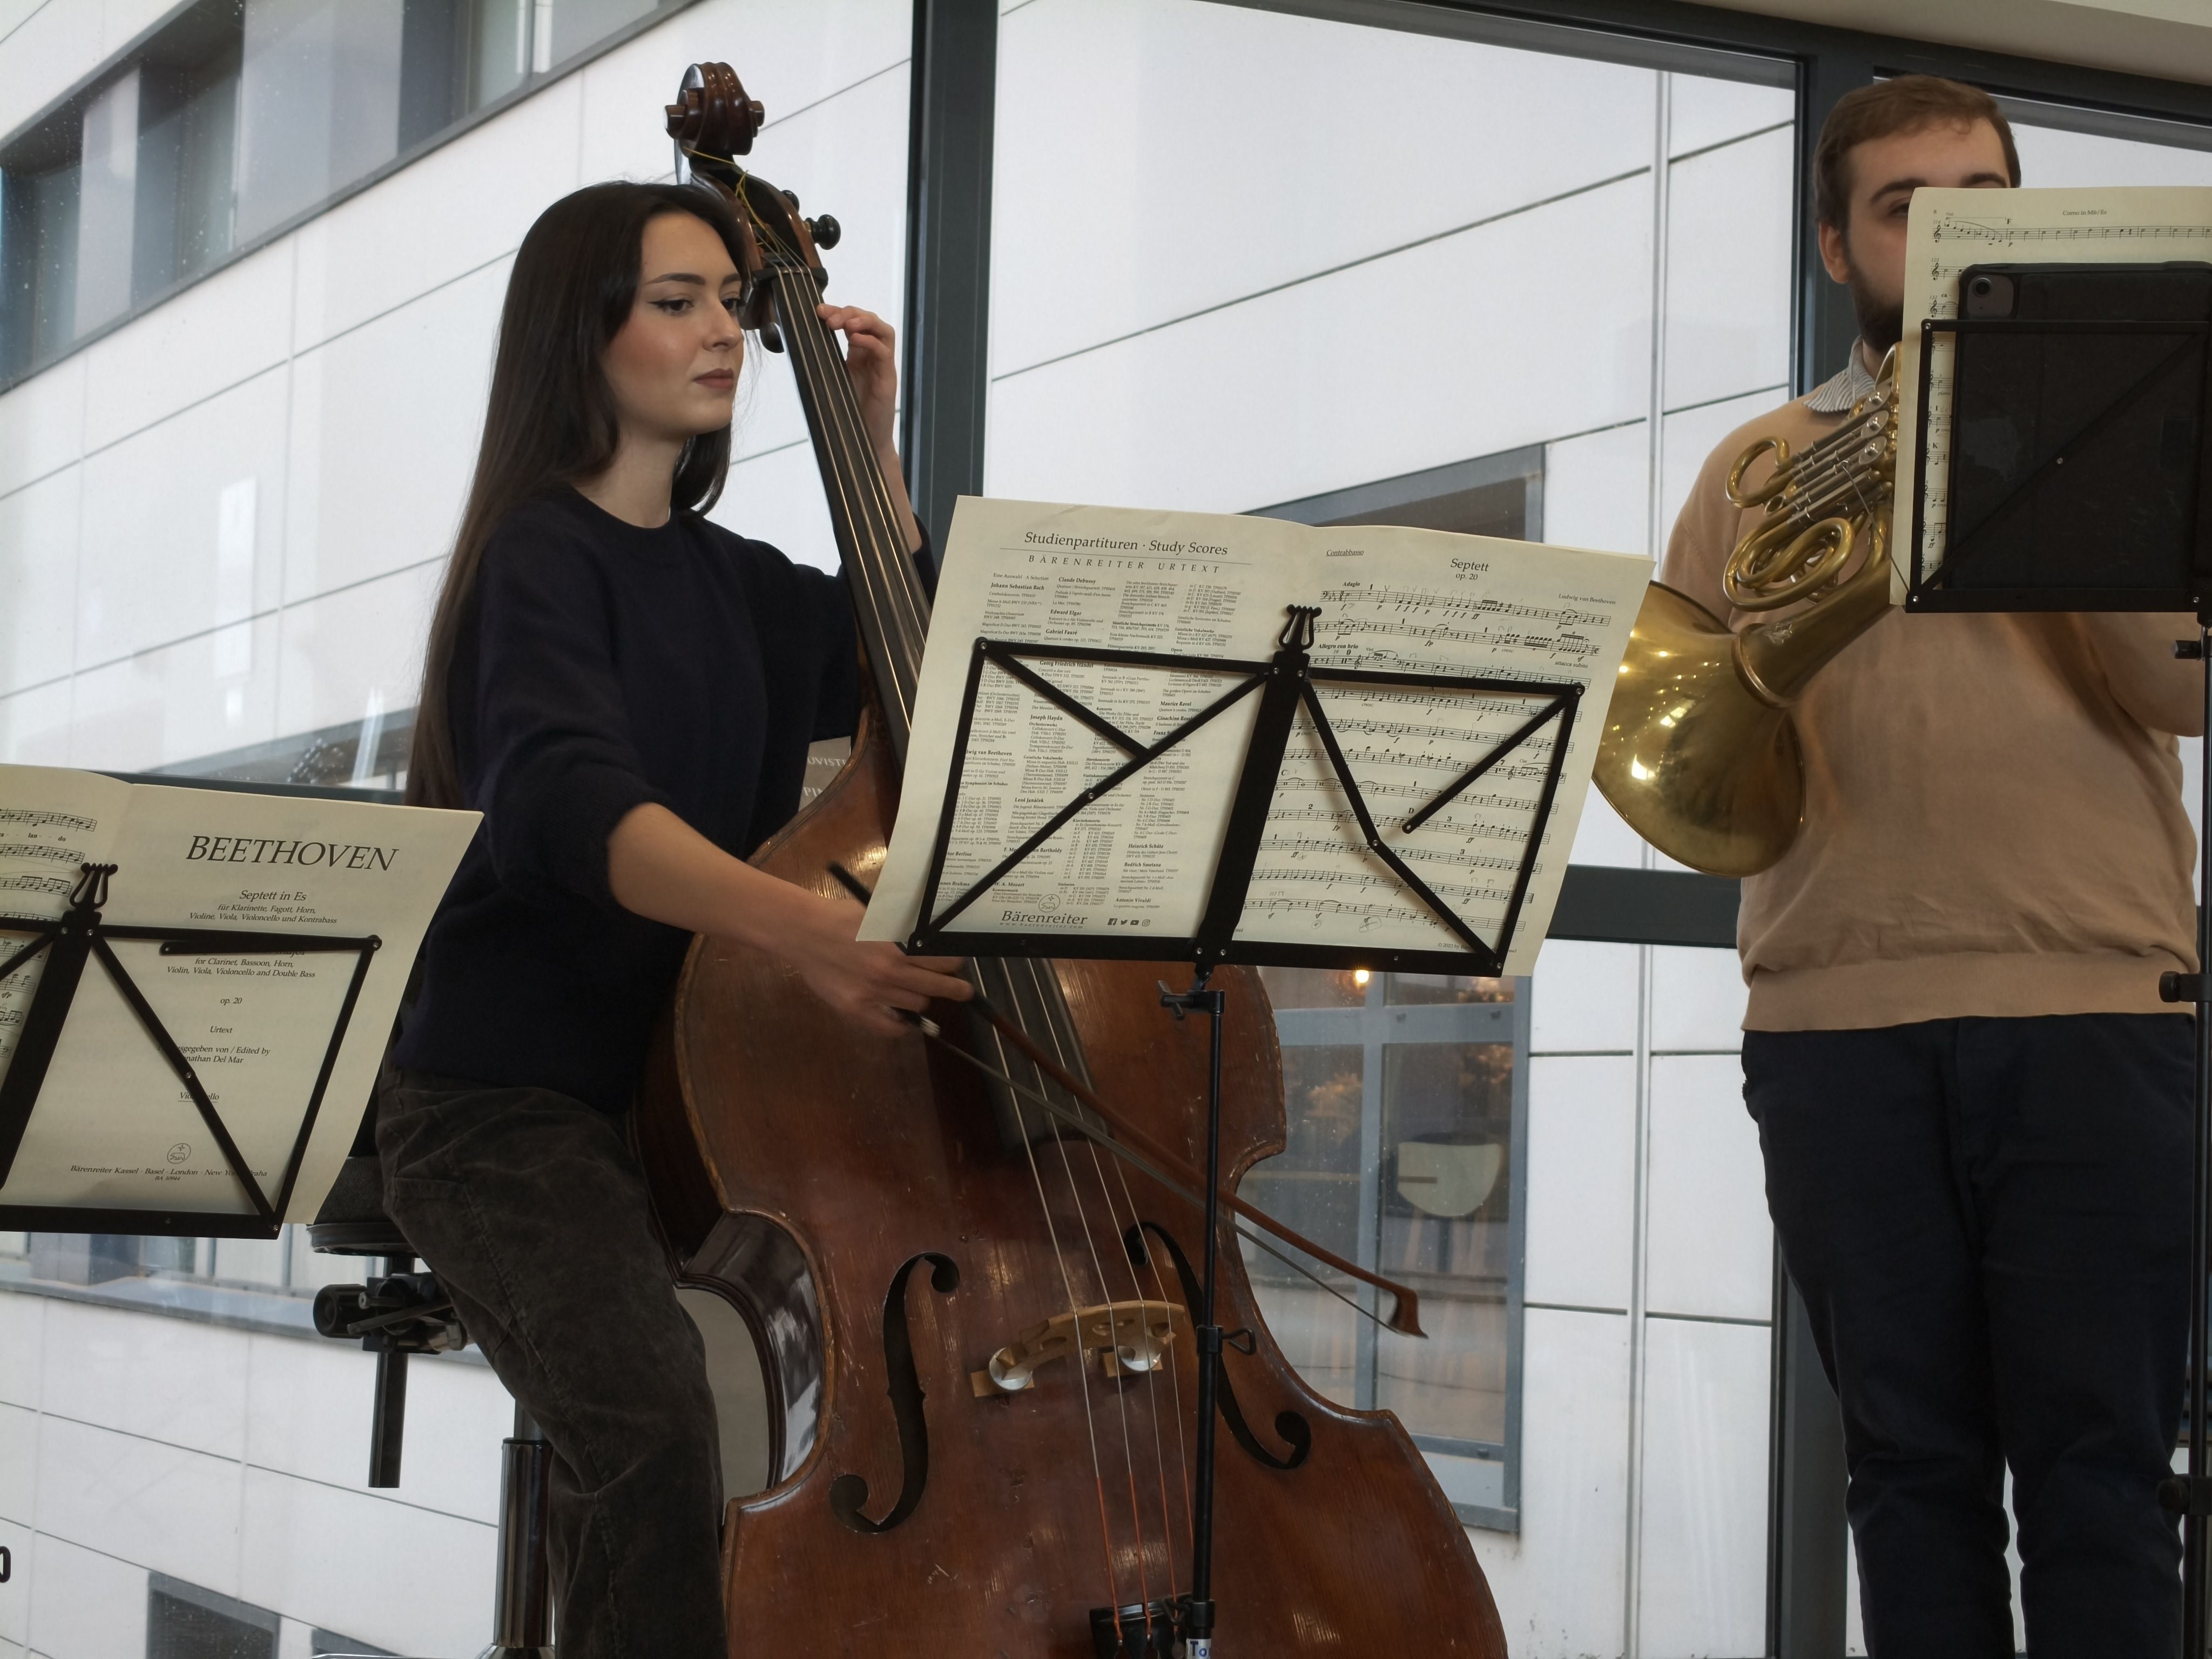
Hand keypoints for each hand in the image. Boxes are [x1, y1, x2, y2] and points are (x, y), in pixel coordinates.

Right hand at [779, 890, 971, 1036]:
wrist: (802, 932)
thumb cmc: (840, 917)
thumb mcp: (878, 915)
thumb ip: (903, 929)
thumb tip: (930, 940)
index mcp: (898, 946)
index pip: (942, 961)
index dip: (953, 964)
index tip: (956, 964)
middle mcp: (890, 972)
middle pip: (937, 987)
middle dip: (956, 988)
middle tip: (963, 990)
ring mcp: (873, 994)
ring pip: (916, 1005)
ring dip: (921, 999)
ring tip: (918, 993)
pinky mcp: (855, 1009)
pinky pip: (889, 1028)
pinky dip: (901, 1026)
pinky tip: (903, 1019)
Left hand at [819, 304, 899, 455]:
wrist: (861, 441)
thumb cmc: (847, 413)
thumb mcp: (830, 380)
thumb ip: (821, 362)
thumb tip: (796, 345)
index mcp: (858, 354)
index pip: (853, 322)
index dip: (838, 312)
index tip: (818, 311)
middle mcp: (872, 356)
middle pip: (869, 320)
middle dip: (849, 312)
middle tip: (829, 317)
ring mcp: (882, 367)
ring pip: (883, 330)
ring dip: (864, 321)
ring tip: (846, 322)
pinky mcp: (888, 380)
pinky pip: (884, 353)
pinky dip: (871, 342)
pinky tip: (855, 339)